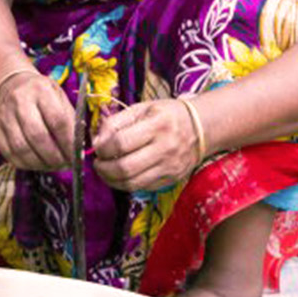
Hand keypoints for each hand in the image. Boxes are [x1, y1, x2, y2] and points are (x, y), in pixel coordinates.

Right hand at [0, 69, 75, 170]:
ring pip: (21, 148)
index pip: (57, 121)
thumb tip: (76, 150)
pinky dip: (26, 164)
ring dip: (40, 163)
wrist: (11, 85)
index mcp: (41, 91)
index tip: (76, 156)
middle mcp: (19, 102)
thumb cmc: (42, 94)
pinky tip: (37, 164)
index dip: (68, 143)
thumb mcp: (60, 97)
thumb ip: (69, 121)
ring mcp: (4, 117)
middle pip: (37, 136)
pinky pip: (9, 154)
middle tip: (64, 164)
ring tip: (52, 166)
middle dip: (54, 157)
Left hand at [90, 97, 204, 191]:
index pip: (121, 143)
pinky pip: (142, 188)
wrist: (200, 128)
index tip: (98, 147)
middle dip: (104, 168)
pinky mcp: (171, 179)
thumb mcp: (141, 108)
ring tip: (105, 171)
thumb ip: (116, 122)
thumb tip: (96, 142)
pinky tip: (121, 175)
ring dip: (111, 180)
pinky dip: (125, 184)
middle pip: (125, 168)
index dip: (103, 148)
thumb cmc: (167, 115)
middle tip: (98, 163)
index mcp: (157, 125)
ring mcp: (169, 167)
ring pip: (132, 183)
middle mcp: (165, 148)